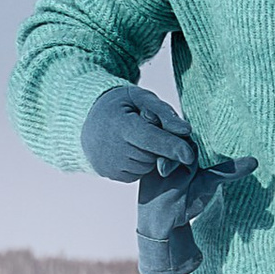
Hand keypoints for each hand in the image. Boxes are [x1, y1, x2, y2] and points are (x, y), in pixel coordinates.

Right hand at [81, 82, 200, 182]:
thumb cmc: (118, 106)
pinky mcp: (113, 175)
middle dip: (162, 146)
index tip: (189, 155)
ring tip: (138, 138)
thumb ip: (163, 112)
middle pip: (154, 155)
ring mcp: (111, 165)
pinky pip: (140, 173)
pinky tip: (131, 149)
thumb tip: (186, 131)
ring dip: (152, 154)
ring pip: (149, 166)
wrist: (85, 121)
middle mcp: (114, 149)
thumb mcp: (139, 98)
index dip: (172, 147)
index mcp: (121, 126)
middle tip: (151, 129)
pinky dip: (141, 163)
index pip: (152, 139)